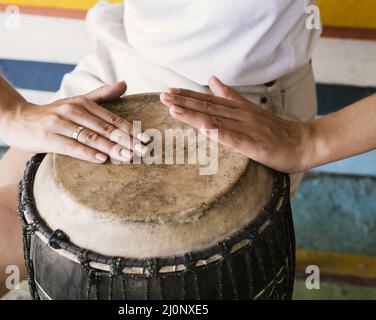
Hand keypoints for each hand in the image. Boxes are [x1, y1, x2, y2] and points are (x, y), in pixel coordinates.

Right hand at [0, 81, 148, 162]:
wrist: (16, 119)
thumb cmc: (52, 114)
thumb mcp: (76, 101)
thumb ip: (101, 95)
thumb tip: (124, 84)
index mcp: (83, 103)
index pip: (112, 118)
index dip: (131, 129)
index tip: (147, 139)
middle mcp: (73, 110)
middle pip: (105, 128)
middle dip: (126, 140)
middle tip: (143, 151)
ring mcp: (60, 123)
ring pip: (91, 137)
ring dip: (111, 148)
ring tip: (128, 157)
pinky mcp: (48, 137)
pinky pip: (71, 146)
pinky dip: (87, 152)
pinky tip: (101, 159)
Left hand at [160, 77, 313, 172]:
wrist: (303, 143)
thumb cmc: (275, 131)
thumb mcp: (251, 110)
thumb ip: (231, 96)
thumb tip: (213, 80)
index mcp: (238, 109)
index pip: (209, 101)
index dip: (188, 96)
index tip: (168, 91)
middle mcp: (240, 116)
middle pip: (208, 108)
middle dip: (183, 102)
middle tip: (162, 96)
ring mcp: (248, 130)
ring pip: (217, 121)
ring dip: (194, 115)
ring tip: (174, 110)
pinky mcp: (256, 146)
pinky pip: (235, 140)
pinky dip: (220, 134)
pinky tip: (205, 130)